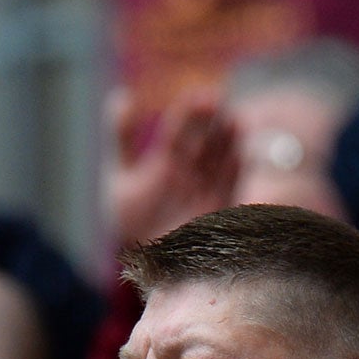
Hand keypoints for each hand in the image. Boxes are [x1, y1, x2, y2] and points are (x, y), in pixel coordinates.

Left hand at [105, 87, 240, 248]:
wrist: (144, 263)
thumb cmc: (130, 220)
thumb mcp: (119, 176)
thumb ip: (122, 137)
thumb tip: (122, 95)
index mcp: (167, 160)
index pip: (179, 130)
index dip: (189, 112)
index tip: (198, 96)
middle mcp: (191, 172)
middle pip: (204, 140)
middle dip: (211, 122)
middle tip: (216, 100)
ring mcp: (206, 190)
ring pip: (220, 160)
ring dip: (228, 141)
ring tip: (233, 120)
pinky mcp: (218, 212)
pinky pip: (229, 188)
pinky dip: (235, 172)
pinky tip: (239, 155)